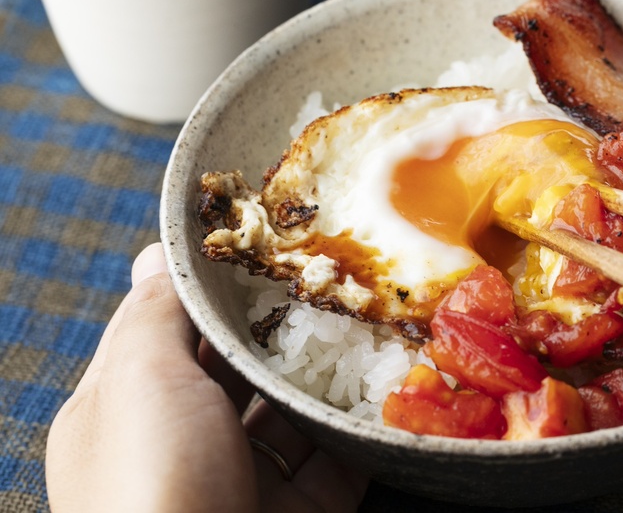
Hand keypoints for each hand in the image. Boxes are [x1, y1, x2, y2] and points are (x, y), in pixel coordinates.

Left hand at [46, 243, 368, 512]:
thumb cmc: (154, 484)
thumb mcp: (139, 384)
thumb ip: (154, 313)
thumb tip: (156, 250)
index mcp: (127, 408)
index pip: (169, 329)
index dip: (211, 287)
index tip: (265, 244)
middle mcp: (183, 443)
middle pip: (237, 367)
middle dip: (284, 326)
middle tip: (336, 276)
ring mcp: (242, 480)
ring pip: (291, 412)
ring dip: (331, 375)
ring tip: (374, 322)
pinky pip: (335, 459)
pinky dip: (361, 428)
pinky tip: (391, 389)